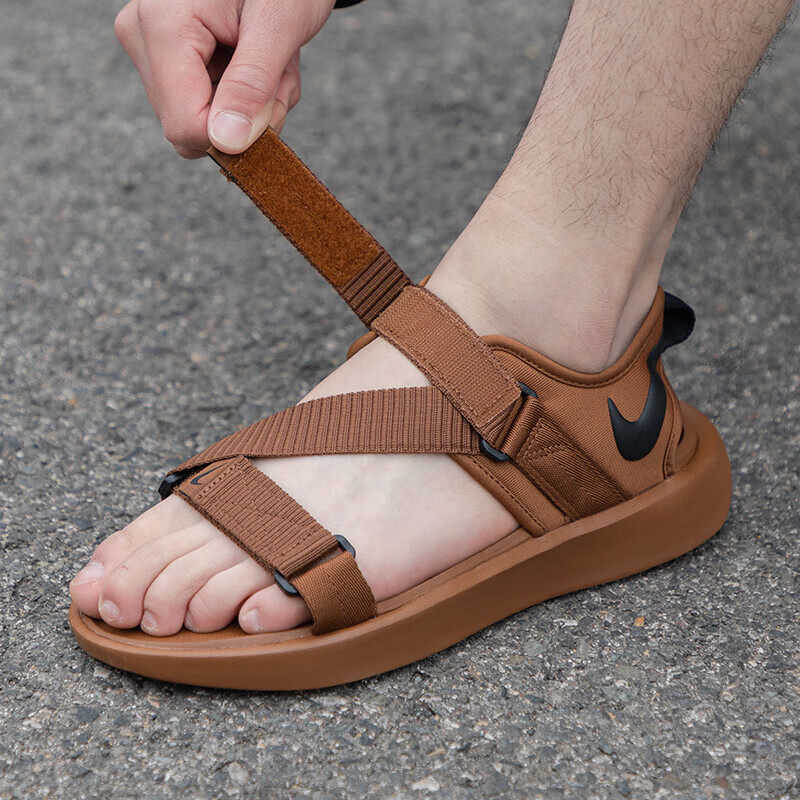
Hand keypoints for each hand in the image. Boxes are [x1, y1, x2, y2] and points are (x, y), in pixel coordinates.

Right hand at [114, 0, 335, 157]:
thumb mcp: (279, 23)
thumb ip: (252, 83)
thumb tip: (226, 142)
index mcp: (162, 27)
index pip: (186, 126)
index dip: (237, 133)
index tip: (274, 98)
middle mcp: (143, 39)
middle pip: (196, 129)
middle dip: (251, 113)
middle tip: (278, 68)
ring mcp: (151, 50)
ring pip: (207, 124)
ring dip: (255, 104)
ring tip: (271, 57)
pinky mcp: (166, 59)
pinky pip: (209, 110)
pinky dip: (248, 95)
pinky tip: (258, 58)